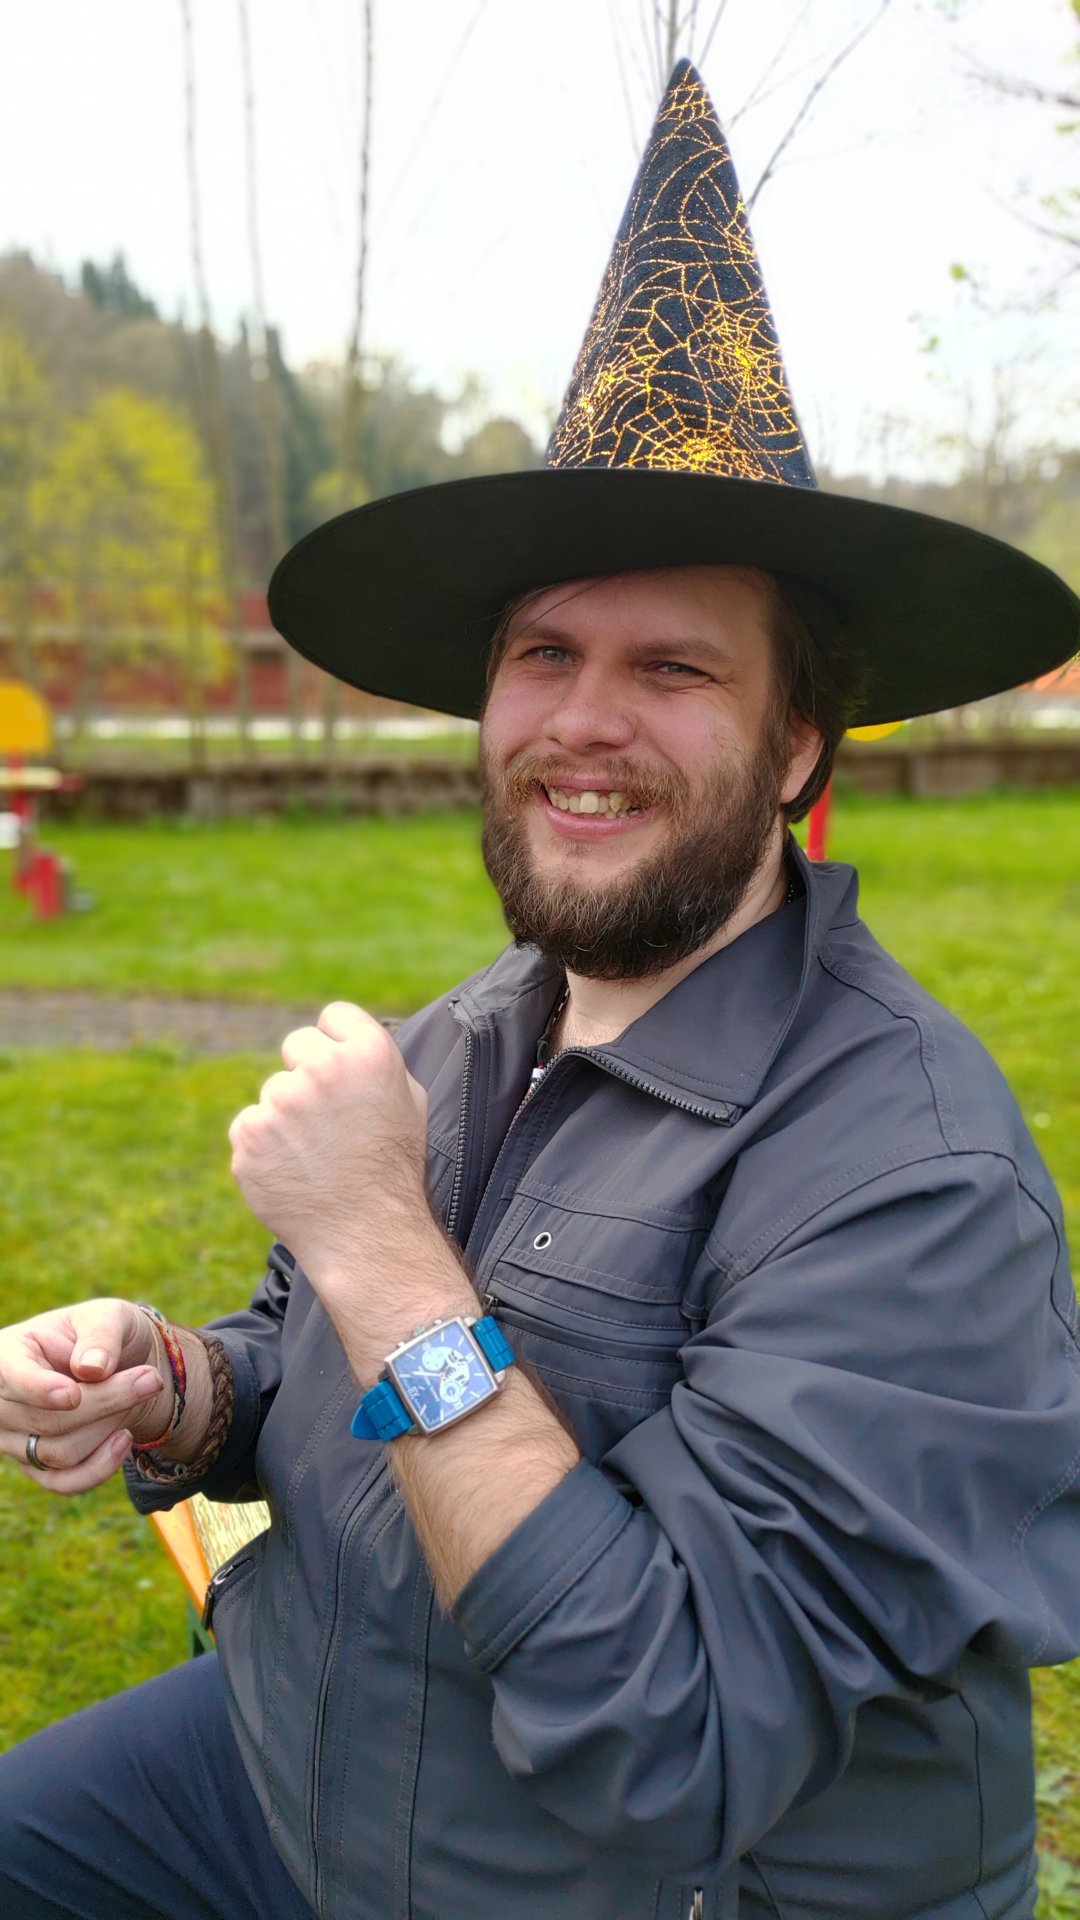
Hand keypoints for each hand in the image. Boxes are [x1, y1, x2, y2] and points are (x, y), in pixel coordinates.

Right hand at [0, 1300, 168, 1494]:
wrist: (120, 1365)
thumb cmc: (105, 1334)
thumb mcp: (109, 1316)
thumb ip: (100, 1334)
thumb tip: (92, 1369)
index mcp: (8, 1353)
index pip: (11, 1377)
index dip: (39, 1390)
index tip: (73, 1395)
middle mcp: (2, 1401)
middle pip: (46, 1420)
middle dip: (106, 1402)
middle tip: (150, 1379)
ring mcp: (14, 1439)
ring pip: (59, 1453)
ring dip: (109, 1427)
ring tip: (139, 1395)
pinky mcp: (36, 1467)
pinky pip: (63, 1482)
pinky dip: (100, 1467)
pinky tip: (125, 1439)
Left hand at [228, 1001, 432, 1290]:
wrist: (365, 1233)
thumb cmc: (392, 1167)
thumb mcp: (409, 1101)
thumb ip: (374, 1060)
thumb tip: (345, 1040)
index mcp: (369, 1053)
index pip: (334, 1016)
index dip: (338, 1044)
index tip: (342, 1073)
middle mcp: (322, 1068)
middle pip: (297, 1044)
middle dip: (307, 1073)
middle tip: (327, 1120)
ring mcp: (280, 1101)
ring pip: (273, 1092)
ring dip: (286, 1116)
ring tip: (316, 1156)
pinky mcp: (248, 1134)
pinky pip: (250, 1126)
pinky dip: (265, 1147)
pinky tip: (293, 1171)